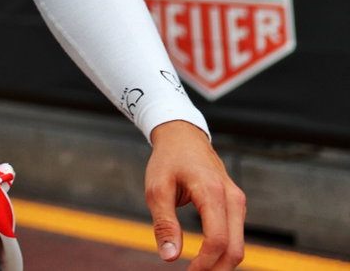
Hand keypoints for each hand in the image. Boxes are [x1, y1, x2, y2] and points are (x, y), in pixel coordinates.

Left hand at [145, 121, 245, 270]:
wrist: (183, 137)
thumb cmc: (168, 160)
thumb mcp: (157, 189)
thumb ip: (164, 224)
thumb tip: (170, 257)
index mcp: (212, 192)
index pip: (217, 239)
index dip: (204, 262)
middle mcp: (233, 198)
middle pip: (235, 249)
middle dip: (216, 269)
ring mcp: (238, 201)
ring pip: (239, 245)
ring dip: (221, 263)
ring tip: (198, 270)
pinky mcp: (237, 205)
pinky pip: (236, 235)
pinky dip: (223, 251)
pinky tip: (207, 259)